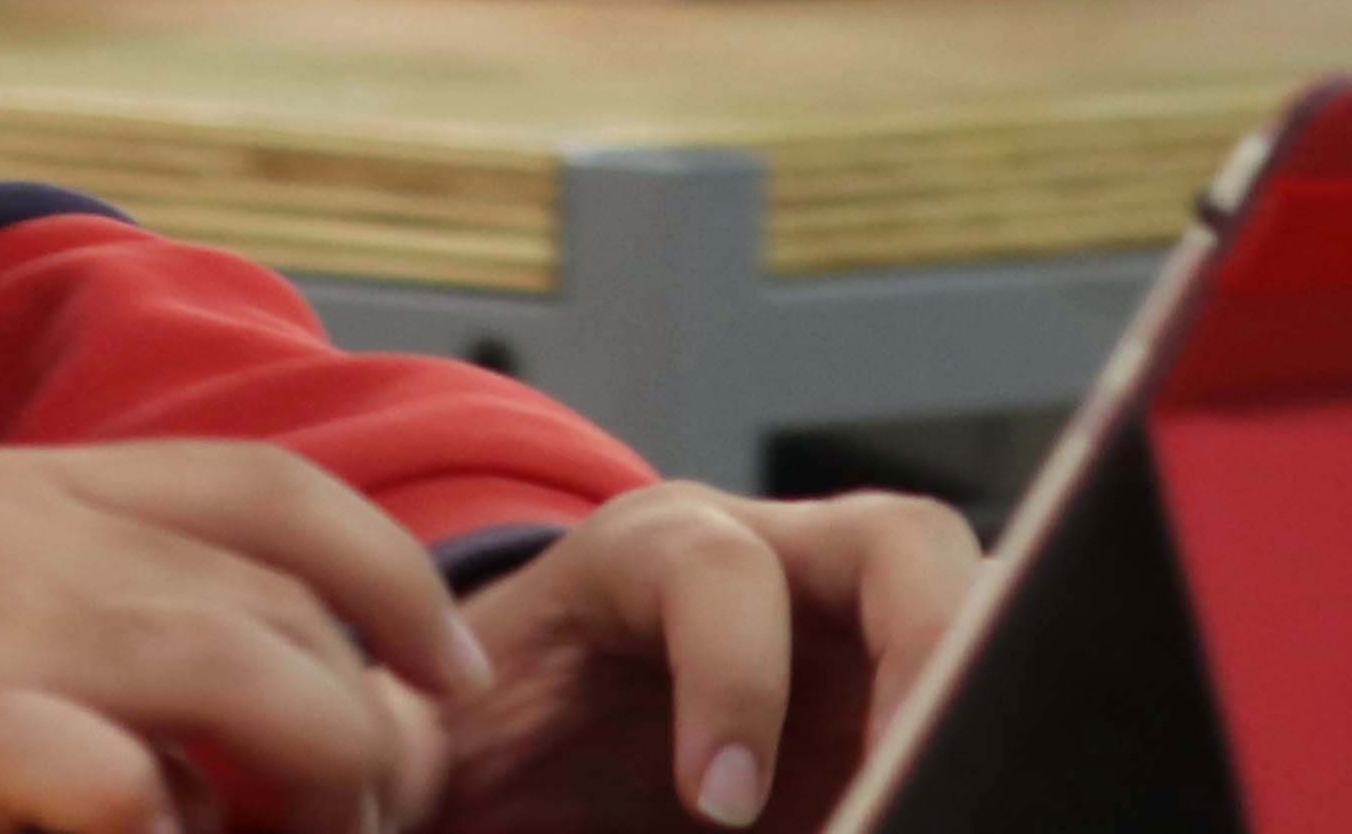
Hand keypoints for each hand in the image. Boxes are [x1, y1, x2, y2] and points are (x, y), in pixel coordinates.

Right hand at [0, 442, 487, 833]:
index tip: (449, 670)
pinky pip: (109, 777)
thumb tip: (267, 652)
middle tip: (373, 818)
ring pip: (237, 670)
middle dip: (370, 722)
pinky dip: (166, 825)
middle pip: (280, 600)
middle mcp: (22, 541)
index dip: (395, 575)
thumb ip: (91, 579)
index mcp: (34, 485)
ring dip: (319, 777)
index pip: (272, 488)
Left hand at [436, 486, 984, 833]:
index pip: (718, 569)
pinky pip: (983, 700)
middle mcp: (779, 562)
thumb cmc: (482, 740)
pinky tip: (944, 802)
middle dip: (925, 652)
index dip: (733, 681)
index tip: (718, 808)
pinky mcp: (909, 702)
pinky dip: (970, 750)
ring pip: (973, 606)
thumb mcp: (437, 743)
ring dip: (977, 699)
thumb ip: (407, 756)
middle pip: (901, 544)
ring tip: (951, 798)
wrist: (531, 755)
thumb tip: (369, 800)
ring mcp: (865, 630)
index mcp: (647, 555)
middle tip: (903, 784)